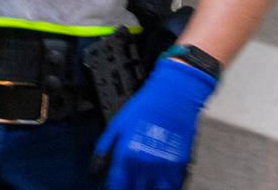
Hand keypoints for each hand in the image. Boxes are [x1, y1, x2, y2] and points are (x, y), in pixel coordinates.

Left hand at [93, 57, 216, 189]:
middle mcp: (147, 165)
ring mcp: (166, 168)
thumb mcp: (117, 125)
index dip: (115, 189)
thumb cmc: (144, 108)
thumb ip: (104, 149)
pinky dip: (167, 188)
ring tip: (145, 186)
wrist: (174, 97)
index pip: (118, 185)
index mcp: (128, 155)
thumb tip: (95, 169)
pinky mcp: (182, 166)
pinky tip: (160, 184)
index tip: (115, 189)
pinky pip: (175, 187)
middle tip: (129, 185)